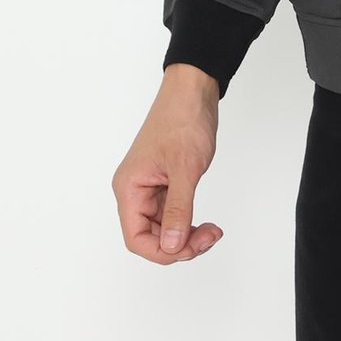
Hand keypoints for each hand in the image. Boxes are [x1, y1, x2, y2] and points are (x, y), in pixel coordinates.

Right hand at [112, 65, 224, 263]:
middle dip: (180, 244)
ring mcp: (150, 186)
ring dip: (186, 235)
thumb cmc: (183, 118)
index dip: (162, 251)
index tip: (190, 248)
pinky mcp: (164, 181)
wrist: (194, 89)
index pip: (136, 238)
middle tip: (209, 237)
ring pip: (163, 227)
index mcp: (130, 187)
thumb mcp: (185, 168)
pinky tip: (204, 221)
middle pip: (150, 236)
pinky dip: (188, 220)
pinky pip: (172, 213)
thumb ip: (178, 210)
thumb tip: (172, 246)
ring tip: (211, 230)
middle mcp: (135, 190)